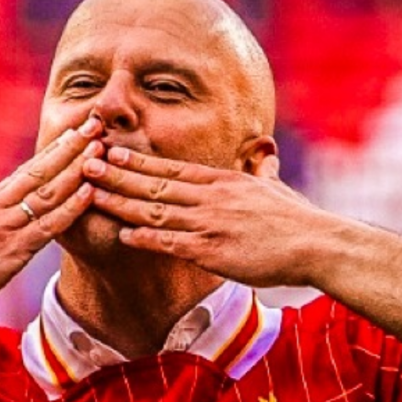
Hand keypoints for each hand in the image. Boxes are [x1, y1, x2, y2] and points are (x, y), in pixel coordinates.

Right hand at [0, 118, 103, 321]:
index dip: (54, 149)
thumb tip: (7, 219)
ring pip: (49, 192)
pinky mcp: (10, 252)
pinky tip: (89, 191)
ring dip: (78, 169)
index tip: (75, 131)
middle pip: (41, 170)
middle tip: (95, 123)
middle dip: (71, 146)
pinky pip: (47, 226)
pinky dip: (70, 208)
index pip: (27, 169)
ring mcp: (4, 228)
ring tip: (101, 147)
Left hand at [83, 147, 318, 287]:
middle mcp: (211, 197)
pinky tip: (123, 235)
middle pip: (154, 185)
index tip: (110, 151)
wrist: (317, 244)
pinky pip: (172, 243)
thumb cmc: (299, 219)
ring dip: (120, 202)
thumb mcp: (276, 187)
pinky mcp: (213, 250)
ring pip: (155, 210)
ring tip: (91, 194)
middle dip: (116, 175)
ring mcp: (210, 223)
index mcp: (222, 181)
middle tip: (85, 162)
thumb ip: (264, 172)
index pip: (170, 168)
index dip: (137, 161)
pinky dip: (146, 238)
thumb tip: (267, 156)